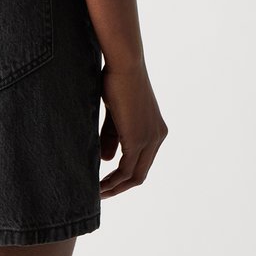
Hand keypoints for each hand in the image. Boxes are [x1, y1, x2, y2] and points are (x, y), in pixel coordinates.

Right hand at [98, 62, 167, 198]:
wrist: (124, 63)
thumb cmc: (116, 80)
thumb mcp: (115, 113)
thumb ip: (113, 136)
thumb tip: (108, 160)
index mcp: (155, 129)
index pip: (141, 162)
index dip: (124, 175)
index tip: (106, 181)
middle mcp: (158, 136)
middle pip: (140, 174)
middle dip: (120, 186)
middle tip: (100, 193)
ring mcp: (151, 139)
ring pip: (134, 175)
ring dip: (115, 186)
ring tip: (97, 192)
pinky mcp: (139, 139)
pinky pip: (126, 169)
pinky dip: (113, 180)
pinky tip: (99, 184)